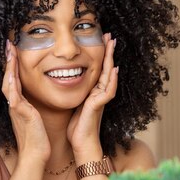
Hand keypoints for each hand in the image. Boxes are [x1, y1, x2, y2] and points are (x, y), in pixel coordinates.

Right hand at [2, 40, 50, 166]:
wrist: (36, 155)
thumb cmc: (38, 139)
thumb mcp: (35, 119)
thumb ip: (32, 109)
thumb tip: (34, 102)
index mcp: (19, 105)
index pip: (14, 81)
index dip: (12, 66)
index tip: (13, 51)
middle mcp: (15, 105)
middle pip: (8, 78)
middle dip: (8, 61)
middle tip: (9, 45)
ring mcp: (16, 109)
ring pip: (9, 83)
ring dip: (9, 67)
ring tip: (9, 52)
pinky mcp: (21, 114)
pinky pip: (14, 95)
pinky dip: (12, 83)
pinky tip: (12, 73)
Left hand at [67, 33, 117, 157]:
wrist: (82, 144)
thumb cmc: (77, 128)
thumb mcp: (75, 105)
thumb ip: (76, 94)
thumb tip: (66, 82)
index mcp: (93, 92)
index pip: (98, 69)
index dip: (100, 55)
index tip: (100, 40)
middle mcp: (99, 93)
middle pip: (106, 68)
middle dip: (108, 52)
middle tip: (109, 35)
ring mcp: (100, 99)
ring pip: (109, 75)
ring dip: (111, 60)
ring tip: (112, 45)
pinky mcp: (98, 106)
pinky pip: (108, 91)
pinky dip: (112, 81)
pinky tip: (114, 70)